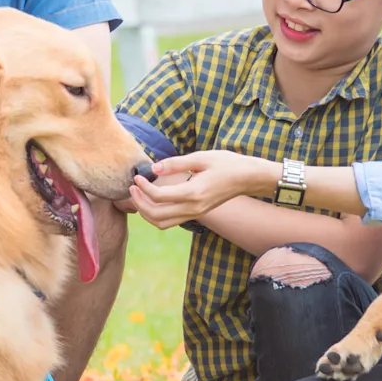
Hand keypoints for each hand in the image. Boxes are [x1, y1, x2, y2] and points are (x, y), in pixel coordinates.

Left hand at [128, 151, 271, 224]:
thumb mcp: (201, 158)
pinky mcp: (197, 214)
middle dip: (139, 203)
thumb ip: (176, 163)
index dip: (143, 187)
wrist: (249, 178)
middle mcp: (194, 208)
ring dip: (146, 212)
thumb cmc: (227, 164)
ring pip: (162, 223)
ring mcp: (196, 213)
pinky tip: (153, 199)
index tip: (137, 176)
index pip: (159, 196)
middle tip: (132, 187)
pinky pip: (171, 221)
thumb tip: (154, 168)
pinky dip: (156, 214)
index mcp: (194, 193)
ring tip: (139, 195)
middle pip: (156, 215)